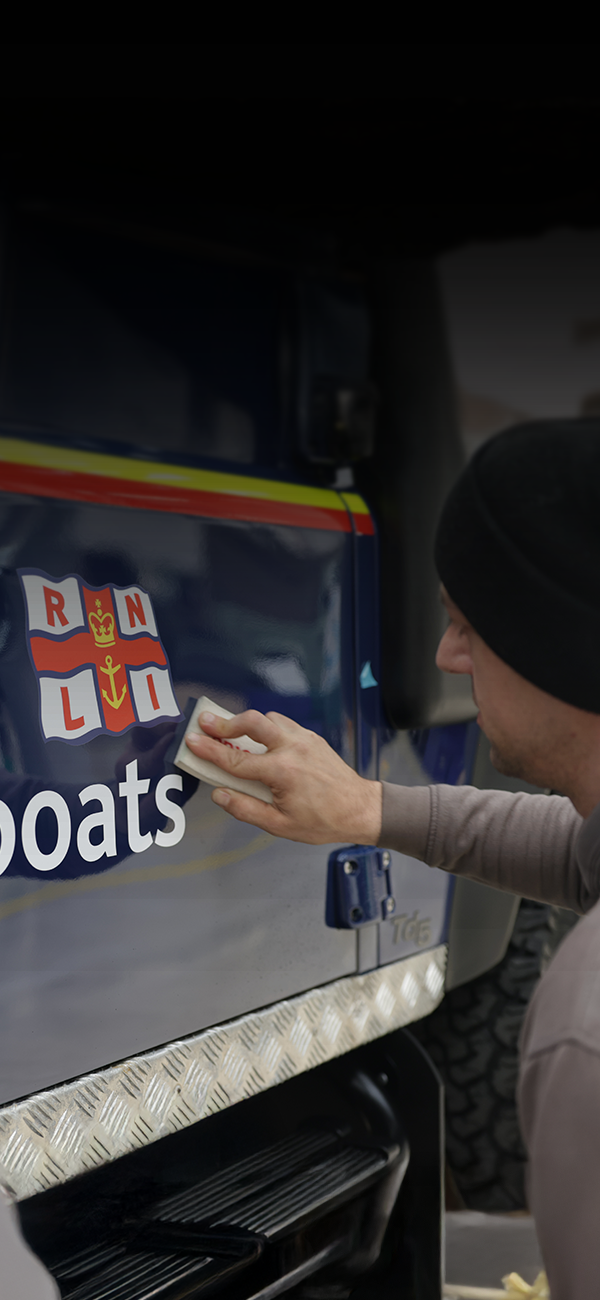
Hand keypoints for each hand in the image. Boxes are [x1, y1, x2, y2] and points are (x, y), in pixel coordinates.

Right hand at [185, 710, 381, 843]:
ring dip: (248, 723)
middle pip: (252, 723)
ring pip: (269, 719)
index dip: (209, 750)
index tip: (192, 741)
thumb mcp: (280, 825)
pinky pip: (284, 724)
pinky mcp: (312, 738)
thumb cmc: (323, 821)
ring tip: (232, 732)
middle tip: (206, 723)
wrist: (360, 808)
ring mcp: (304, 739)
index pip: (236, 759)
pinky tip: (261, 739)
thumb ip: (245, 809)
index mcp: (282, 772)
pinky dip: (268, 727)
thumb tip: (220, 795)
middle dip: (225, 721)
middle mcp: (293, 749)